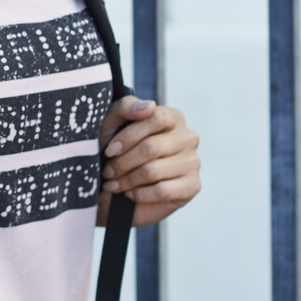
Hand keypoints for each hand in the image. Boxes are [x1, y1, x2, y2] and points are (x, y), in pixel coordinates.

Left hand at [98, 96, 200, 225]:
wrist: (114, 186)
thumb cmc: (115, 148)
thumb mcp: (112, 122)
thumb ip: (126, 107)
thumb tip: (149, 106)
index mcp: (173, 117)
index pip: (154, 118)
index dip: (128, 136)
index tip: (109, 150)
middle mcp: (188, 137)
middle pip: (151, 147)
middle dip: (122, 162)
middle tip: (107, 172)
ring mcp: (193, 162)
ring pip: (153, 171)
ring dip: (126, 180)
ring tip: (113, 184)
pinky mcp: (193, 186)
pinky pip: (162, 191)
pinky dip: (139, 194)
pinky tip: (129, 193)